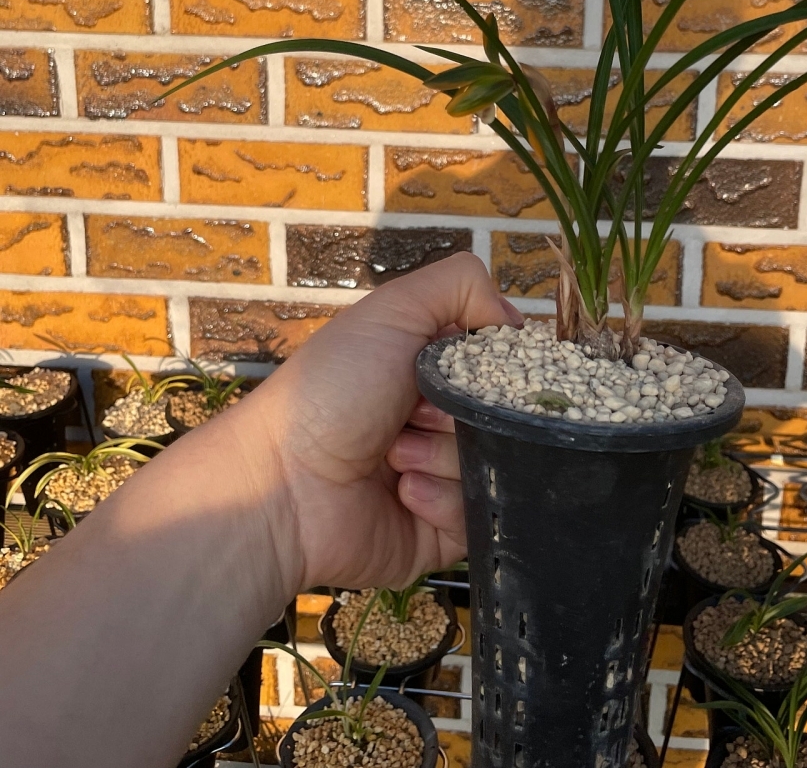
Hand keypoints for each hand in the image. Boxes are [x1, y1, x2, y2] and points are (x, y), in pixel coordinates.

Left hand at [229, 252, 520, 594]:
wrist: (282, 483)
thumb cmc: (331, 390)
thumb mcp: (392, 310)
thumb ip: (462, 285)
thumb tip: (516, 320)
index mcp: (431, 369)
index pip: (501, 364)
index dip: (493, 366)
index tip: (463, 368)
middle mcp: (440, 420)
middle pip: (504, 416)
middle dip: (461, 412)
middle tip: (413, 412)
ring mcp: (443, 475)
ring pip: (495, 464)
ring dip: (442, 456)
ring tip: (395, 457)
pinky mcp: (442, 529)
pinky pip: (478, 513)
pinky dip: (440, 498)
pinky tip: (401, 491)